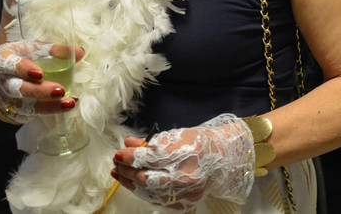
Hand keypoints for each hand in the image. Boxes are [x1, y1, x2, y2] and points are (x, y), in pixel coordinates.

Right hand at [0, 40, 82, 122]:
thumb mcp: (34, 48)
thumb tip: (80, 52)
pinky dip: (45, 112)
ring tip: (69, 103)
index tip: (41, 74)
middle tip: (61, 91)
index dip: (23, 69)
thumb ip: (55, 50)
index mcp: (2, 59)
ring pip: (22, 107)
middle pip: (16, 89)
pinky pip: (25, 116)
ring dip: (47, 107)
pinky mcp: (7, 113)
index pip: (8, 64)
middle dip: (40, 91)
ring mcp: (1, 99)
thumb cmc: (21, 56)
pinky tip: (61, 107)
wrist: (0, 73)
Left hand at [112, 114, 254, 209]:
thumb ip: (151, 142)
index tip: (119, 153)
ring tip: (119, 174)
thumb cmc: (199, 144)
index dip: (130, 156)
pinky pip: (157, 201)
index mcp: (184, 154)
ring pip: (149, 192)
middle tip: (117, 163)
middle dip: (127, 171)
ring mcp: (185, 193)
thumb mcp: (175, 136)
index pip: (149, 158)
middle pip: (147, 178)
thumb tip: (128, 143)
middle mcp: (186, 176)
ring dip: (130, 183)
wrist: (223, 159)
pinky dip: (143, 193)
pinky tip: (135, 184)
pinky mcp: (184, 204)